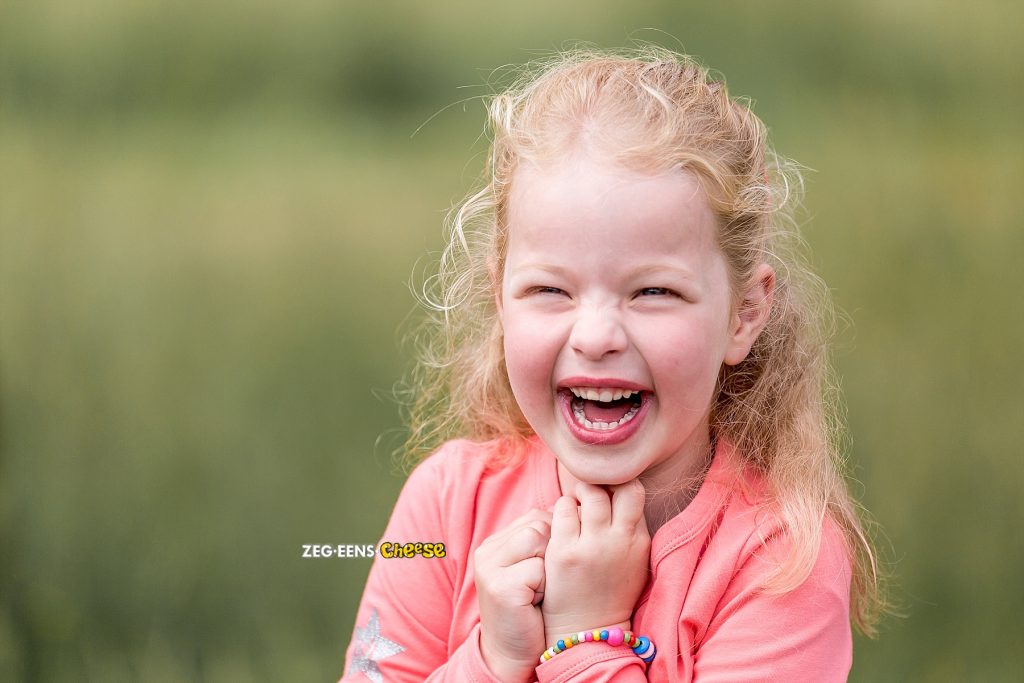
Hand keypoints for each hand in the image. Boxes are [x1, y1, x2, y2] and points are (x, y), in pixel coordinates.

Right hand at [474, 508, 551, 681]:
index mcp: (494, 543)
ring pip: (537, 539)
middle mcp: (487, 550)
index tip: (551, 568)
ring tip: (540, 591)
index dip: (555, 539)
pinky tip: (536, 603)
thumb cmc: (531, 610)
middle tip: (544, 583)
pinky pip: (538, 568)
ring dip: (549, 568)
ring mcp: (489, 567)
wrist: (512, 654)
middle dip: (553, 551)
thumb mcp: (532, 568)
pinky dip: (545, 587)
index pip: (536, 515)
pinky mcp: (499, 586)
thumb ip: (541, 540)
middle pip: (538, 524)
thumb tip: (570, 510)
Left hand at [541, 479, 650, 643]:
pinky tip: (559, 521)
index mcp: (640, 541)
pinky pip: (562, 510)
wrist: (587, 631)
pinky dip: (560, 508)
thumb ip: (631, 528)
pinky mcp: (565, 552)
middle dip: (604, 482)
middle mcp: (620, 540)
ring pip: (589, 492)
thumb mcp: (635, 560)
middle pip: (620, 486)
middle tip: (590, 493)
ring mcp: (592, 545)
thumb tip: (619, 492)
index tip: (607, 493)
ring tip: (574, 504)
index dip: (618, 487)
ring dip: (579, 492)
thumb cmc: (609, 592)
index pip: (634, 493)